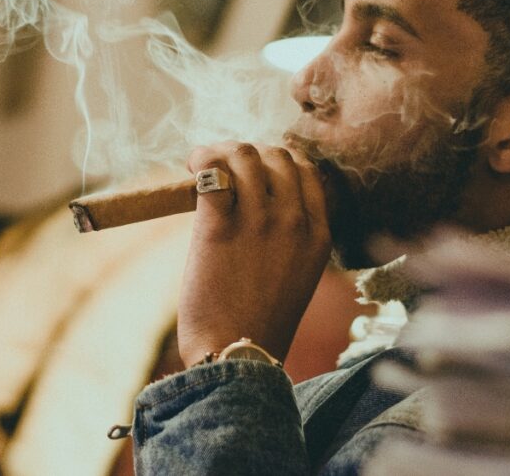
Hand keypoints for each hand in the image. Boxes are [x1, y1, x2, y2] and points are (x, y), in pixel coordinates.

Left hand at [178, 142, 332, 367]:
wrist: (237, 355)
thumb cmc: (258, 320)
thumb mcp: (294, 274)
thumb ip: (288, 235)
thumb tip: (255, 197)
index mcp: (318, 233)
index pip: (305, 169)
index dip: (275, 159)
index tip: (252, 169)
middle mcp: (294, 221)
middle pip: (275, 156)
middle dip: (246, 153)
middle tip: (221, 167)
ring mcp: (259, 221)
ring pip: (244, 156)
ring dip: (220, 153)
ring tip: (200, 166)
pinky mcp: (220, 227)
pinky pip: (212, 172)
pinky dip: (201, 160)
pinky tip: (191, 167)